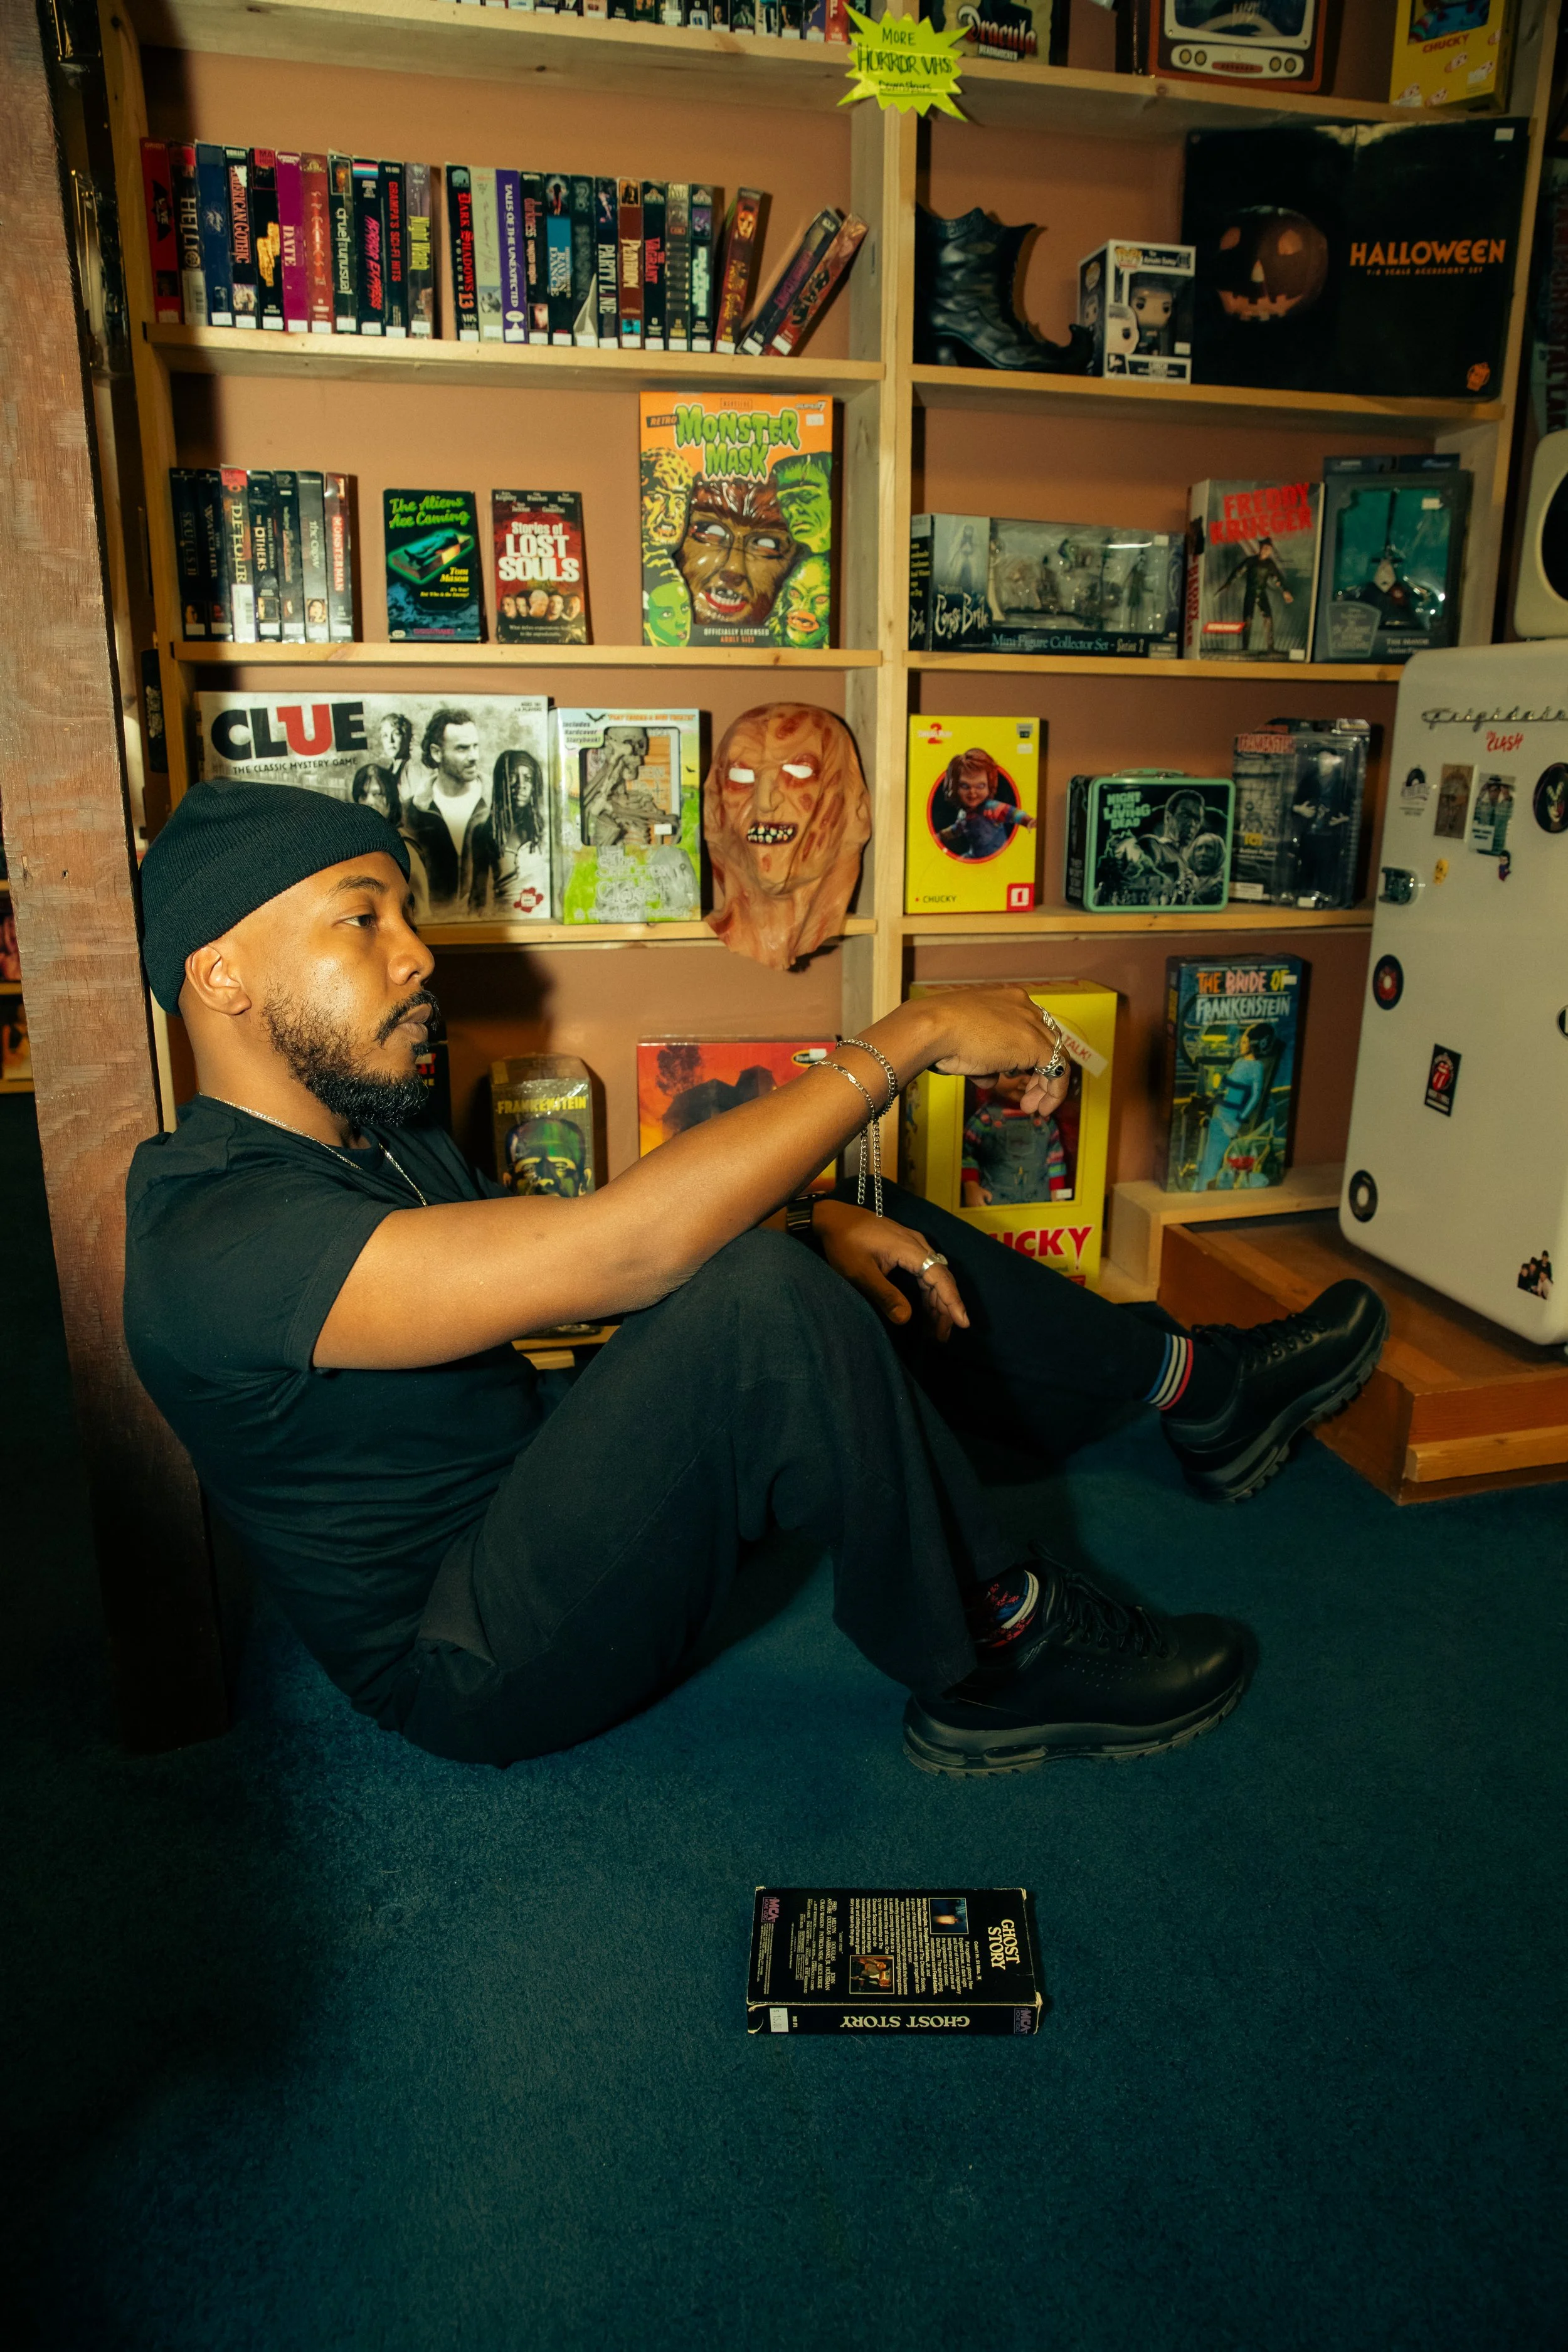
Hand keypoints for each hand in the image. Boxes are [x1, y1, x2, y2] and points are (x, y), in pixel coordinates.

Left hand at [815, 1200, 968, 1342]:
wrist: (834, 1217)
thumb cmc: (844, 1243)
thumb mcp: (861, 1272)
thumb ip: (884, 1295)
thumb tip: (906, 1319)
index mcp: (910, 1249)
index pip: (940, 1277)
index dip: (952, 1301)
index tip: (963, 1323)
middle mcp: (918, 1245)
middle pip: (941, 1278)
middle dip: (946, 1309)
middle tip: (942, 1337)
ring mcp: (914, 1245)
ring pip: (934, 1276)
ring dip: (937, 1302)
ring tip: (936, 1330)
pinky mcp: (907, 1248)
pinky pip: (926, 1271)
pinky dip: (928, 1292)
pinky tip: (926, 1309)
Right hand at [921, 985, 1066, 1113]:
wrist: (933, 1028)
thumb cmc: (938, 1034)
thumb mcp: (967, 1046)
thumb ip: (985, 1061)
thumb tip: (990, 1079)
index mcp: (1008, 1000)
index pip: (1031, 1028)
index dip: (1029, 1057)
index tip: (1019, 1077)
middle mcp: (1024, 1006)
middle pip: (1046, 1041)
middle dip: (1039, 1073)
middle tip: (1028, 1097)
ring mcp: (1031, 1024)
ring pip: (1055, 1056)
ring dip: (1046, 1086)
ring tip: (1032, 1107)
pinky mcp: (1036, 1044)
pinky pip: (1058, 1069)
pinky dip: (1054, 1091)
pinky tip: (1041, 1107)